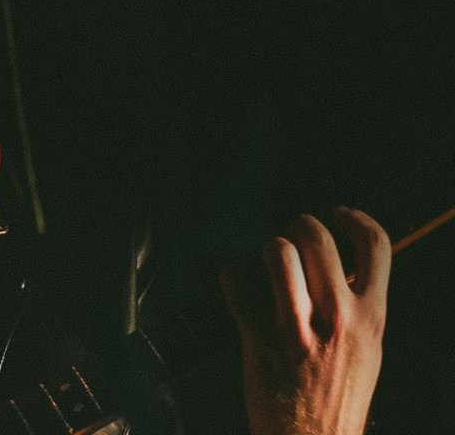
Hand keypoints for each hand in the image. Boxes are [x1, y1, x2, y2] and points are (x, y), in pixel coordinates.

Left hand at [221, 207, 388, 434]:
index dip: (354, 218)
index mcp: (371, 317)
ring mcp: (297, 327)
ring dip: (268, 250)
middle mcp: (338, 317)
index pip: (376, 245)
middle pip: (318, 238)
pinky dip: (233, 277)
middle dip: (299, 227)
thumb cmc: (337, 395)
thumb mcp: (367, 348)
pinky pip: (237, 283)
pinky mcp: (258, 338)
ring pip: (278, 253)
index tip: (337, 214)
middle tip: (292, 236)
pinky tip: (240, 285)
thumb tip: (341, 267)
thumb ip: (357, 306)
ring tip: (269, 262)